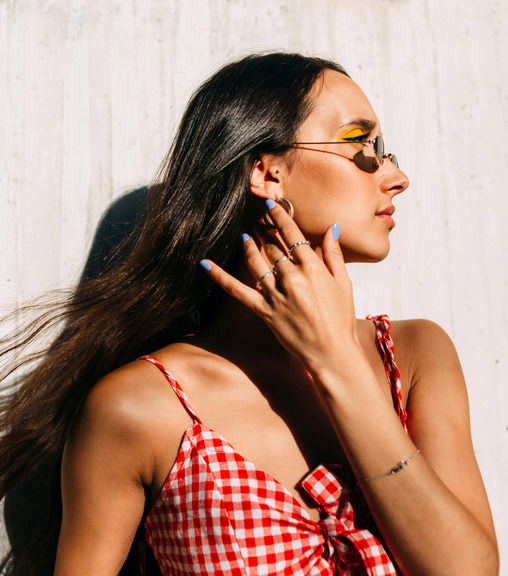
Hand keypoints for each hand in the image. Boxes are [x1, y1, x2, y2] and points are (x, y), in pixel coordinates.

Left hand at [200, 201, 361, 375]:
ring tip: (244, 235)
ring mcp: (275, 294)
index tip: (270, 205)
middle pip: (271, 246)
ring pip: (254, 261)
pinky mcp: (263, 310)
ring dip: (247, 245)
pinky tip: (205, 264)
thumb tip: (331, 227)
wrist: (331, 353)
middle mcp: (291, 277)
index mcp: (312, 268)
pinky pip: (237, 290)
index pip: (291, 234)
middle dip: (263, 230)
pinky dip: (220, 276)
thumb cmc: (340, 319)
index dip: (279, 216)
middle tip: (257, 221)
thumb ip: (333, 254)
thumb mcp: (344, 283)